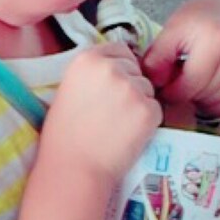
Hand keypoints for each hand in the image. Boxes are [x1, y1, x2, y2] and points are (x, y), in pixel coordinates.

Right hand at [43, 42, 161, 184]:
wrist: (72, 169)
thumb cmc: (63, 137)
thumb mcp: (67, 91)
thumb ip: (92, 74)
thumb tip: (116, 68)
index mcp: (86, 59)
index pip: (118, 50)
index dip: (118, 69)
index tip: (109, 89)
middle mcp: (109, 68)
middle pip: (136, 68)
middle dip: (130, 86)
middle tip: (111, 113)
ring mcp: (130, 88)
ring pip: (147, 88)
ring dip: (138, 104)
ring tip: (116, 127)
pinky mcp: (147, 109)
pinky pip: (156, 109)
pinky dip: (147, 122)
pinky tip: (126, 135)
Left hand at [142, 0, 219, 118]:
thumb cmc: (195, 23)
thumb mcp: (170, 32)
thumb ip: (156, 59)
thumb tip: (156, 87)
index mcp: (218, 39)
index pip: (188, 86)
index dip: (170, 92)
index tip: (163, 86)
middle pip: (202, 96)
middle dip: (185, 94)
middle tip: (181, 78)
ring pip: (216, 105)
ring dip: (200, 99)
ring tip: (197, 77)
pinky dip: (216, 102)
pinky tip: (211, 83)